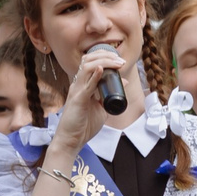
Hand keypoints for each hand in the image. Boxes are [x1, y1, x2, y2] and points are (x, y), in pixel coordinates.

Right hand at [50, 44, 130, 159]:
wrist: (72, 139)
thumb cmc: (84, 124)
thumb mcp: (102, 106)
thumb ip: (111, 94)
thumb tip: (124, 82)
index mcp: (82, 85)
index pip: (90, 62)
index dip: (104, 57)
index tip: (120, 61)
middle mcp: (78, 85)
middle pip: (88, 60)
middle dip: (105, 56)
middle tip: (120, 60)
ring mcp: (77, 91)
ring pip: (87, 68)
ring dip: (104, 62)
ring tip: (117, 63)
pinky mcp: (78, 100)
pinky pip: (86, 85)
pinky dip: (95, 76)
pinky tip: (102, 70)